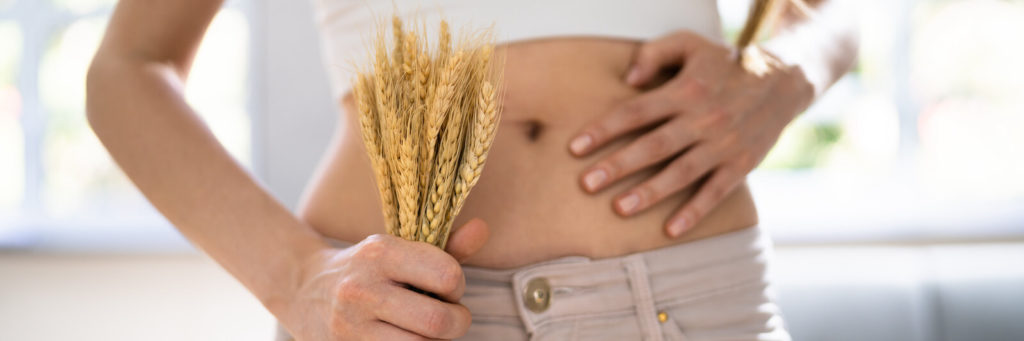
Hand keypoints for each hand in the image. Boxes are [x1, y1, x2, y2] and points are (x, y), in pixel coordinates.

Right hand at [276, 219, 489, 339]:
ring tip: (424, 330)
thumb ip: (446, 247)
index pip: (446, 275)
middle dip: (456, 323)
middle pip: (438, 322)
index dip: (458, 287)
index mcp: (381, 252)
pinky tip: (404, 338)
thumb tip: (482, 230)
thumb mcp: (400, 249)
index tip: (448, 289)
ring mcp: (350, 326)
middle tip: (449, 318)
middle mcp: (363, 289)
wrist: (304, 290)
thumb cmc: (368, 269)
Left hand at [569, 31, 813, 236]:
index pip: (635, 112)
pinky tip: (670, 230)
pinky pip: (715, 192)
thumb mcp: (690, 44)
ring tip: (619, 209)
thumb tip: (627, 78)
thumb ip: (654, 54)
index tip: (575, 147)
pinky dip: (694, 212)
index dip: (603, 130)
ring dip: (650, 192)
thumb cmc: (724, 64)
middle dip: (618, 166)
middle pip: (653, 146)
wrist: (783, 81)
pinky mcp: (740, 164)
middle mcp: (702, 119)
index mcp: (684, 91)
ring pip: (681, 172)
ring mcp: (722, 144)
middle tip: (586, 184)